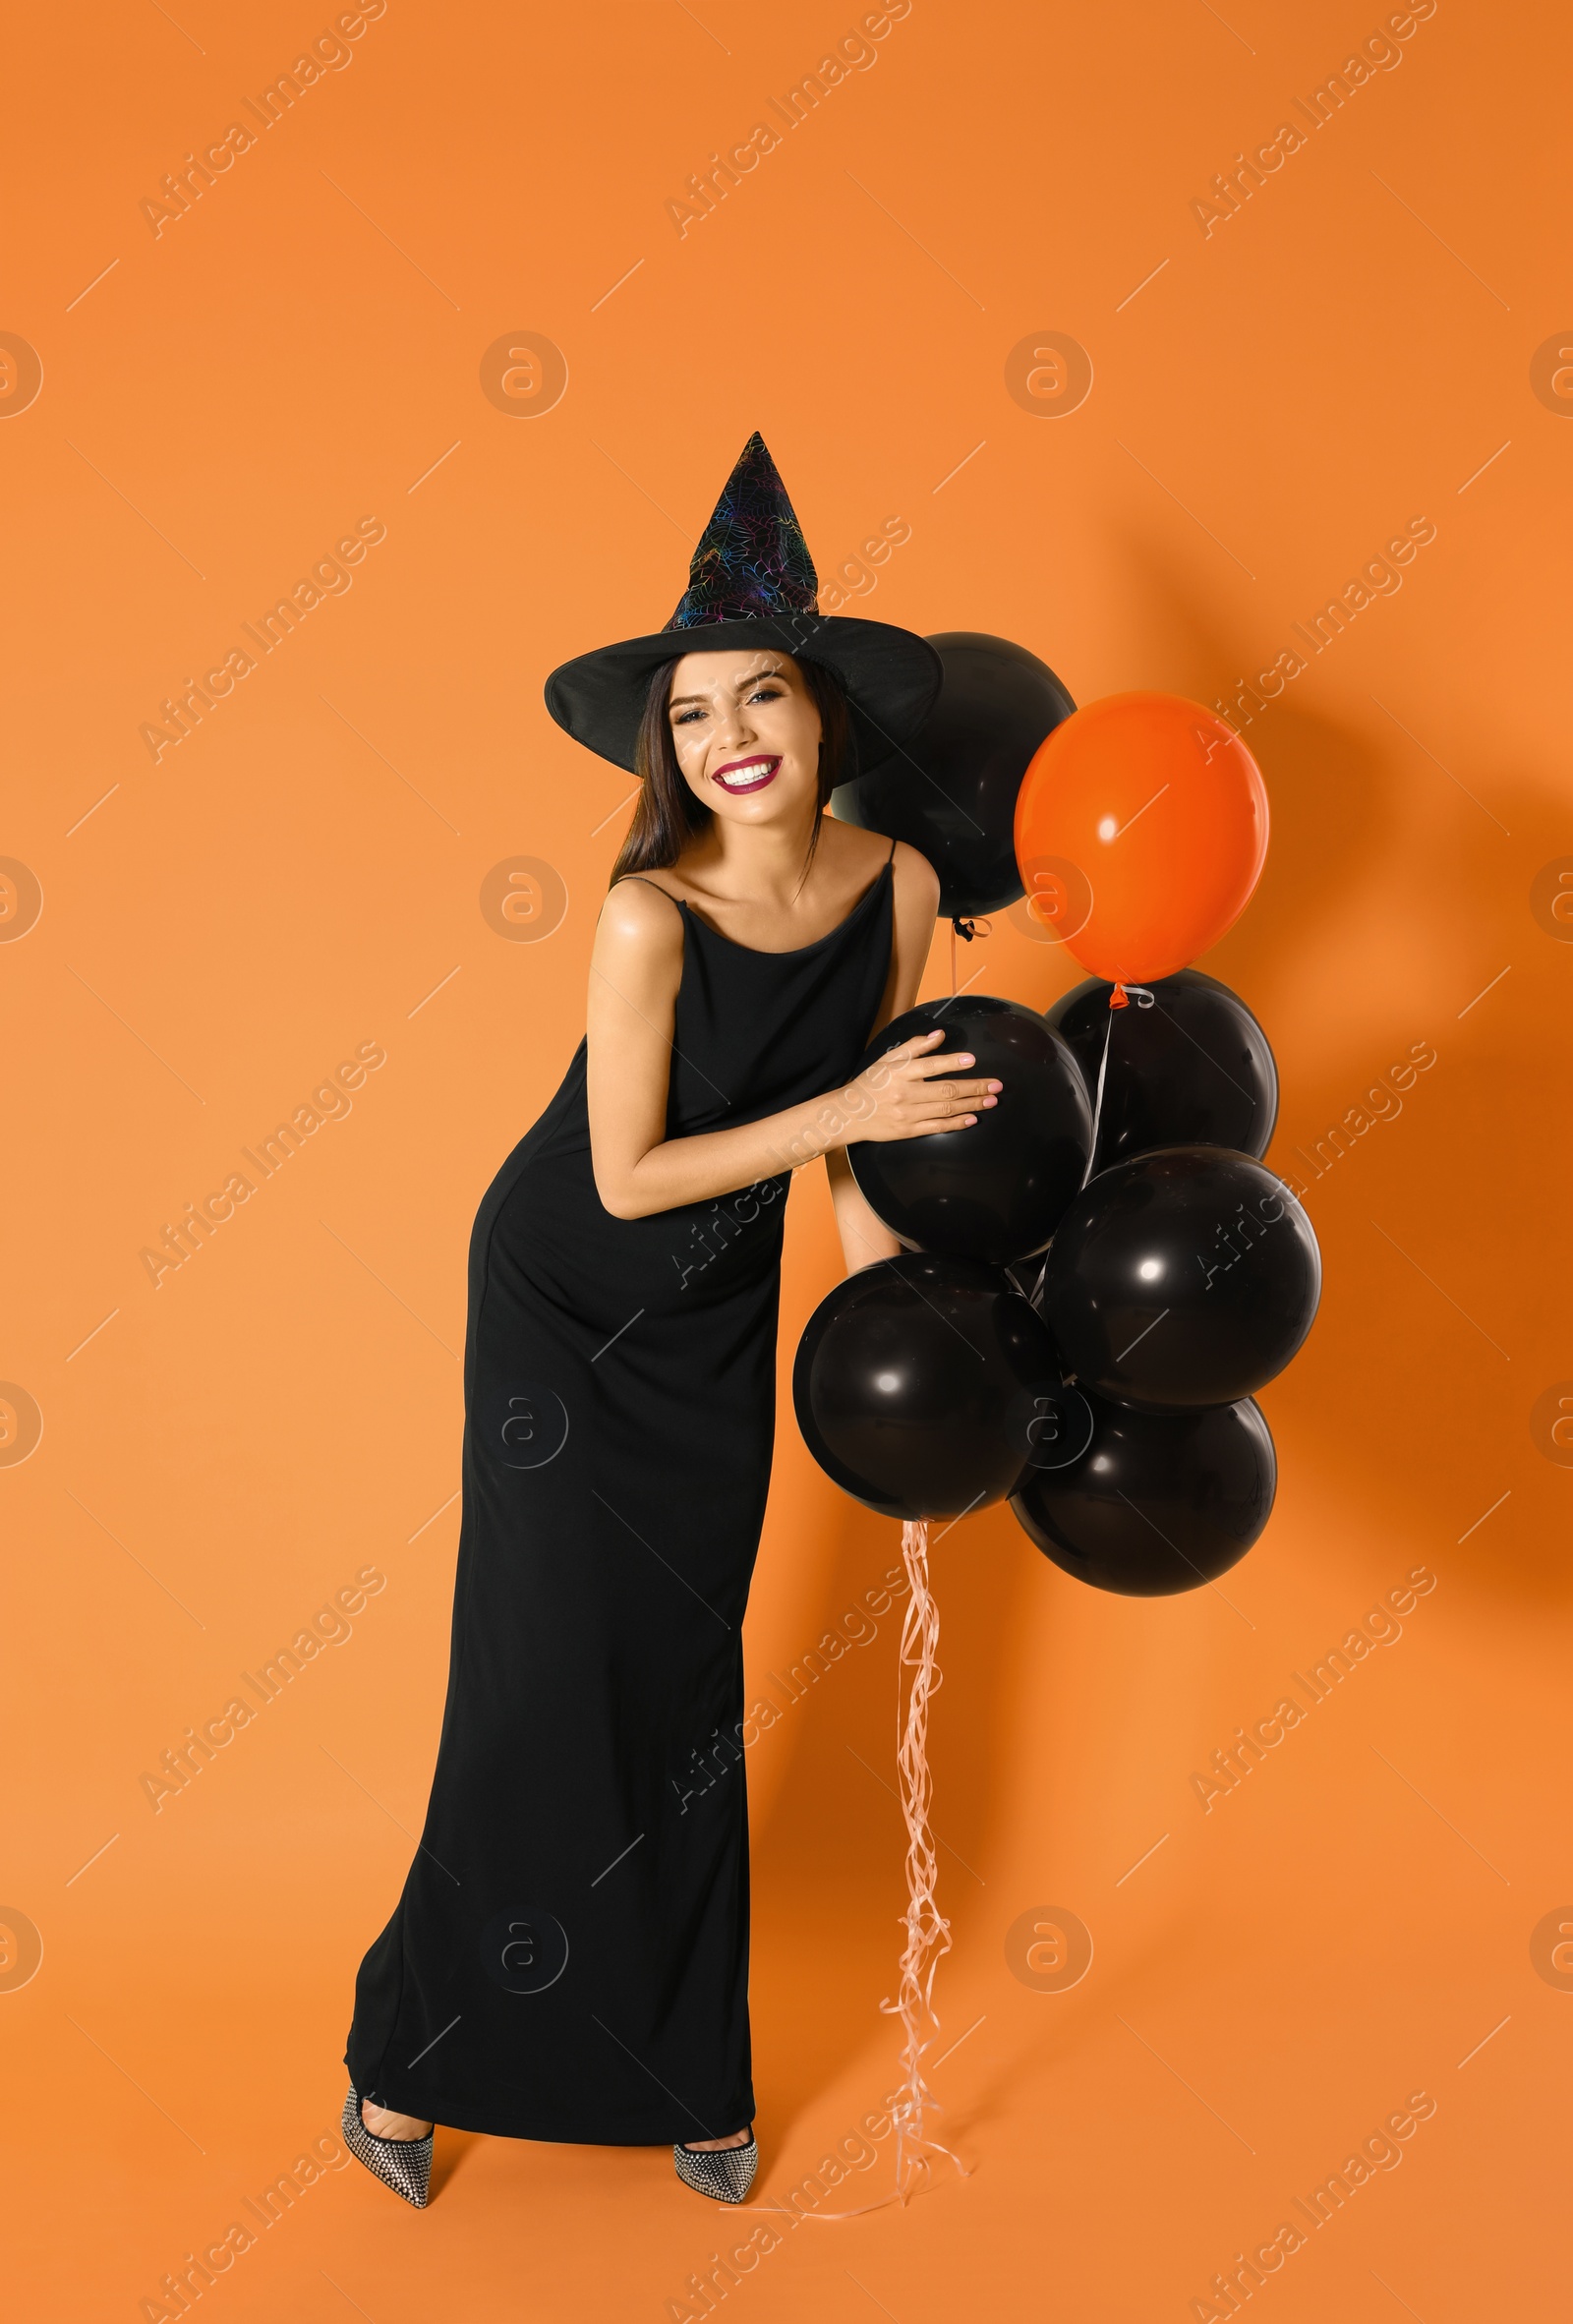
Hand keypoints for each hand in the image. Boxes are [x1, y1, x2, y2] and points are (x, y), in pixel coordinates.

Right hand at [840, 1029, 1001, 1144]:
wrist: (848, 1114)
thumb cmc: (870, 1083)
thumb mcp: (888, 1059)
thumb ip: (914, 1047)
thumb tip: (939, 1035)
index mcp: (899, 1073)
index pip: (930, 1066)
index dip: (952, 1062)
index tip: (972, 1060)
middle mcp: (904, 1094)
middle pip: (946, 1090)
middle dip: (975, 1087)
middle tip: (996, 1085)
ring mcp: (907, 1115)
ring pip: (946, 1109)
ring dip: (972, 1105)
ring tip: (992, 1100)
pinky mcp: (908, 1131)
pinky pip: (938, 1127)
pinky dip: (957, 1123)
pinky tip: (973, 1118)